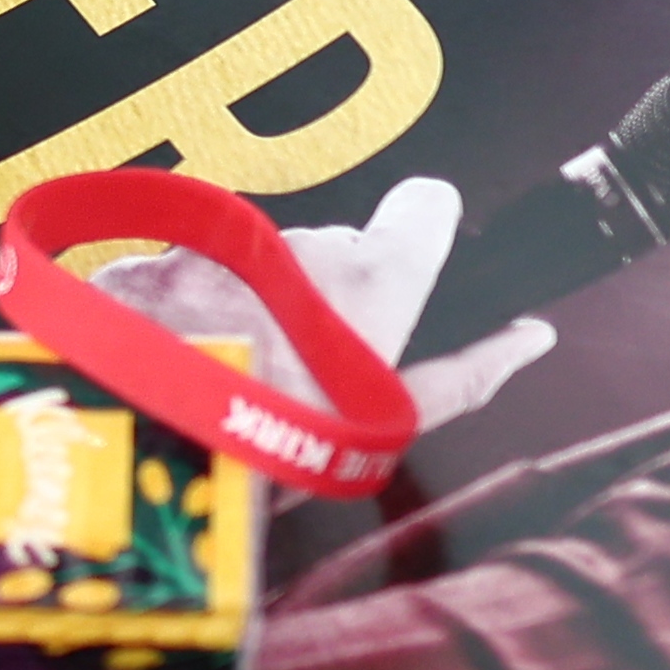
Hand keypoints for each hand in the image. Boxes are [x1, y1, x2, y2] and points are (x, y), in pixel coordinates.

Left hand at [100, 177, 545, 469]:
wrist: (144, 458)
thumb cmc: (278, 451)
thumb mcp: (384, 425)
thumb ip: (466, 373)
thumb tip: (530, 338)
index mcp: (373, 278)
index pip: (423, 210)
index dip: (414, 236)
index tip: (399, 266)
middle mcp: (296, 243)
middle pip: (319, 251)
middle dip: (309, 295)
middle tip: (289, 370)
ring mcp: (216, 244)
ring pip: (239, 262)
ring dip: (234, 303)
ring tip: (221, 379)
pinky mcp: (139, 262)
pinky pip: (164, 277)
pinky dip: (164, 315)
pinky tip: (162, 369)